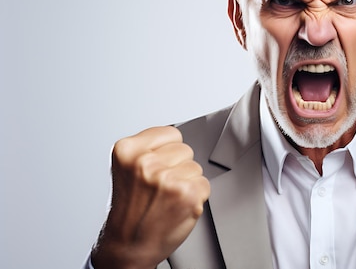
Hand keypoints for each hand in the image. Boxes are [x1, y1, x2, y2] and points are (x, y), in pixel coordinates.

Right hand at [92, 126, 210, 268]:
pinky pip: (204, 184)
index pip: (170, 133)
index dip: (167, 152)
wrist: (127, 247)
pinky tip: (176, 207)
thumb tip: (175, 139)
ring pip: (196, 167)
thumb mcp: (126, 168)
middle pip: (185, 149)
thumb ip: (148, 149)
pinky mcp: (187, 194)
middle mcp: (145, 163)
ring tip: (166, 199)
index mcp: (127, 151)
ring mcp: (167, 178)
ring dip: (186, 183)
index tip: (157, 167)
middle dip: (177, 167)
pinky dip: (195, 197)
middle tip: (159, 188)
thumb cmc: (128, 211)